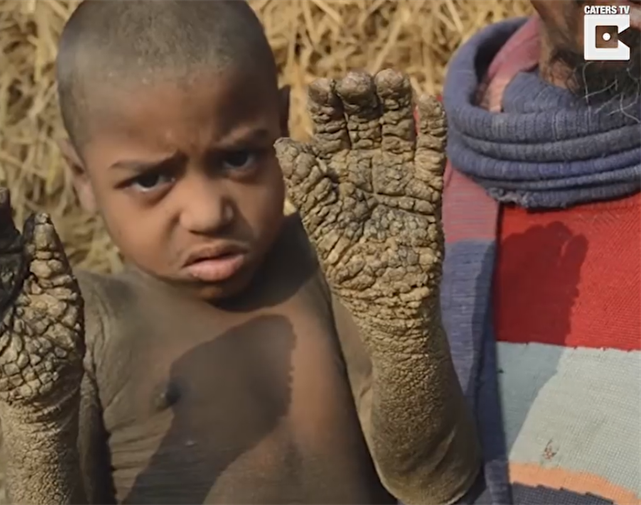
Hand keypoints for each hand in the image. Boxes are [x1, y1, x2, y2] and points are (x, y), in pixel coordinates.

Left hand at [276, 70, 445, 329]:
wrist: (385, 303)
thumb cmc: (348, 265)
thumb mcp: (322, 226)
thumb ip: (308, 187)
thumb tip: (284, 145)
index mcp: (338, 172)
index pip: (333, 131)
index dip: (329, 109)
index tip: (321, 86)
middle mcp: (369, 167)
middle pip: (367, 122)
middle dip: (362, 98)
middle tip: (357, 79)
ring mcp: (399, 177)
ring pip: (399, 131)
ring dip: (396, 105)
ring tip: (391, 80)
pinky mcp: (427, 193)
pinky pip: (431, 157)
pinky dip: (433, 133)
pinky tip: (430, 107)